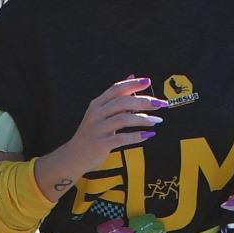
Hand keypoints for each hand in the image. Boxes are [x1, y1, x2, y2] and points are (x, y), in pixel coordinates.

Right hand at [48, 77, 165, 180]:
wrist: (73, 156)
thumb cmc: (91, 134)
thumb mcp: (100, 113)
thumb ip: (117, 97)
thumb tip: (132, 76)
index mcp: (96, 104)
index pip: (116, 89)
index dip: (132, 84)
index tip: (148, 81)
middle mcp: (96, 114)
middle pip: (123, 102)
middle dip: (144, 101)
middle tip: (160, 104)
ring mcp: (97, 129)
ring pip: (124, 119)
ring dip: (143, 119)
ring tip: (157, 121)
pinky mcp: (100, 143)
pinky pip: (122, 138)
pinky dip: (137, 136)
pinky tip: (148, 135)